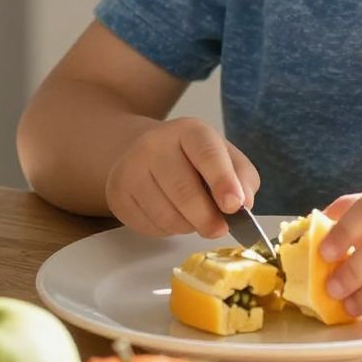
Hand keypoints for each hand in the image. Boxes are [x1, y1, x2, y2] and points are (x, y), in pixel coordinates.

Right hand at [105, 117, 259, 237]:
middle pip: (184, 191)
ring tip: (193, 216)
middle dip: (207, 218)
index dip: (223, 181)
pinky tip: (171, 214)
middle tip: (220, 229)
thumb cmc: (193, 159)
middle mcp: (155, 144)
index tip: (234, 205)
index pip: (207, 153)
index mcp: (189, 130)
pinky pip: (150, 226)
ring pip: (167, 215)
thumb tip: (243, 204)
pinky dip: (168, 230)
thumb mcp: (225, 157)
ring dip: (188, 226)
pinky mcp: (117, 194)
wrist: (144, 153)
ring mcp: (131, 168)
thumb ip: (242, 178)